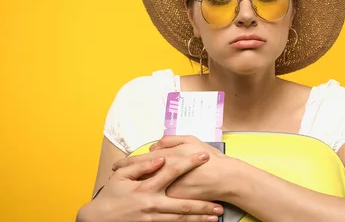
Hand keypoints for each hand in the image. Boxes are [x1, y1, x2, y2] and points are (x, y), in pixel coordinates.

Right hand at [77, 152, 223, 221]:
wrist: (97, 220)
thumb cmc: (110, 196)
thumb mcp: (121, 176)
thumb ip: (141, 166)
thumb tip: (160, 158)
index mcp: (145, 188)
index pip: (172, 172)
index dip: (189, 163)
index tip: (205, 156)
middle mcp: (152, 204)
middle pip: (183, 205)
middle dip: (203, 204)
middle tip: (219, 204)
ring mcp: (152, 218)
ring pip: (180, 219)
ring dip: (199, 218)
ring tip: (215, 216)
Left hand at [112, 135, 236, 201]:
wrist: (226, 179)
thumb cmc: (210, 159)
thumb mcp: (191, 141)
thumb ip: (170, 141)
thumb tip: (154, 146)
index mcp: (168, 159)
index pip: (141, 161)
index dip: (127, 163)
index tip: (116, 166)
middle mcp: (165, 176)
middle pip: (139, 178)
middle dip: (124, 180)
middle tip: (113, 180)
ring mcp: (169, 191)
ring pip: (146, 192)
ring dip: (133, 192)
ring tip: (122, 193)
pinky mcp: (175, 203)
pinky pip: (158, 201)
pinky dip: (149, 200)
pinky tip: (142, 201)